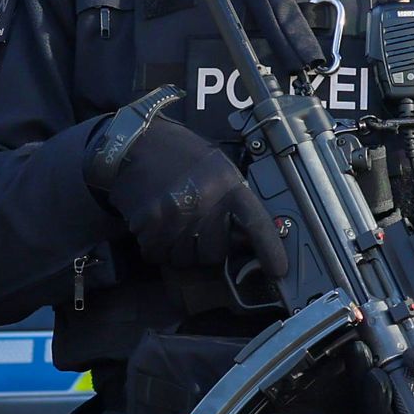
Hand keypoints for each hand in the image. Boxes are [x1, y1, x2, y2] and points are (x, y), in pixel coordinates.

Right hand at [85, 95, 287, 290]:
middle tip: (197, 228)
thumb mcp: (217, 167)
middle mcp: (204, 201)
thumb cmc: (179, 155)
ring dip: (180, 250)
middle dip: (207, 248)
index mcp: (227, 184)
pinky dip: (156, 247)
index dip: (270, 250)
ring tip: (174, 222)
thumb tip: (247, 237)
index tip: (278, 270)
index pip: (256, 223)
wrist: (135, 143)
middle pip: (215, 254)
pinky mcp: (149, 224)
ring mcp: (175, 215)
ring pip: (186, 259)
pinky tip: (156, 225)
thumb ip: (232, 199)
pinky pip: (158, 255)